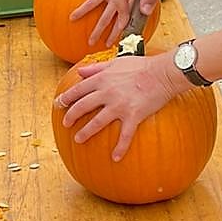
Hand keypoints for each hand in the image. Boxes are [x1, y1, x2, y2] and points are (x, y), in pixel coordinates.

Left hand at [55, 52, 181, 157]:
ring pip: (97, 122)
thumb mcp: (115, 62)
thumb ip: (96, 68)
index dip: (66, 97)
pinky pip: (125, 135)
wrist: (163, 73)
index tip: (59, 103)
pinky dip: (120, 147)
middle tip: (65, 123)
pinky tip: (115, 157)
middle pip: (83, 106)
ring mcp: (119, 105)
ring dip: (85, 132)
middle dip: (71, 116)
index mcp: (102, 79)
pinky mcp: (133, 115)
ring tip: (78, 139)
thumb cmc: (141, 65)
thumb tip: (81, 71)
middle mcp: (107, 93)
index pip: (78, 89)